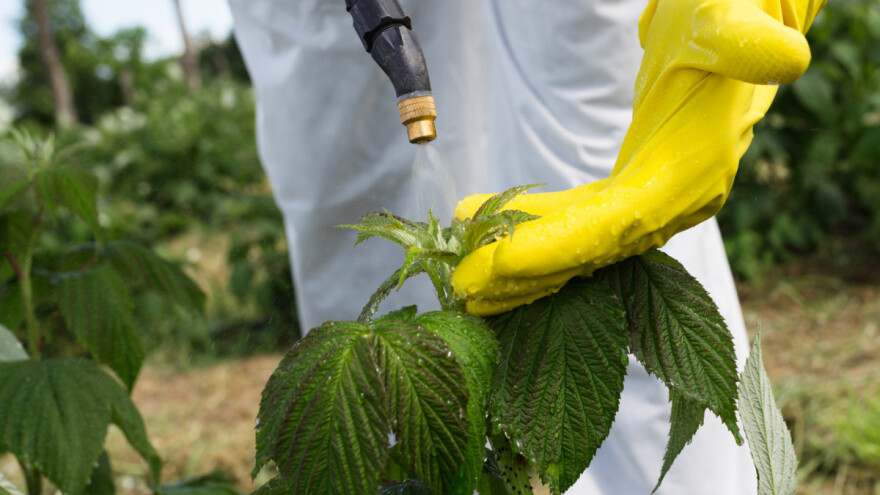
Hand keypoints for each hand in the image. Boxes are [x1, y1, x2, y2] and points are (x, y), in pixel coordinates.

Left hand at [452, 0, 825, 315]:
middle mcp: (675, 201)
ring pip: (581, 244)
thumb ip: (746, 43)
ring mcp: (655, 201)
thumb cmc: (725, 23)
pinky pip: (579, 222)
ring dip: (524, 264)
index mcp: (692, 172)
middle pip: (591, 251)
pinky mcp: (635, 191)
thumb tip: (784, 57)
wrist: (734, 31)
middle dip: (526, 274)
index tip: (494, 267)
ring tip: (465, 277)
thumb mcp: (731, 23)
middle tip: (461, 290)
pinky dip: (535, 229)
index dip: (555, 248)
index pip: (616, 225)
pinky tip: (491, 225)